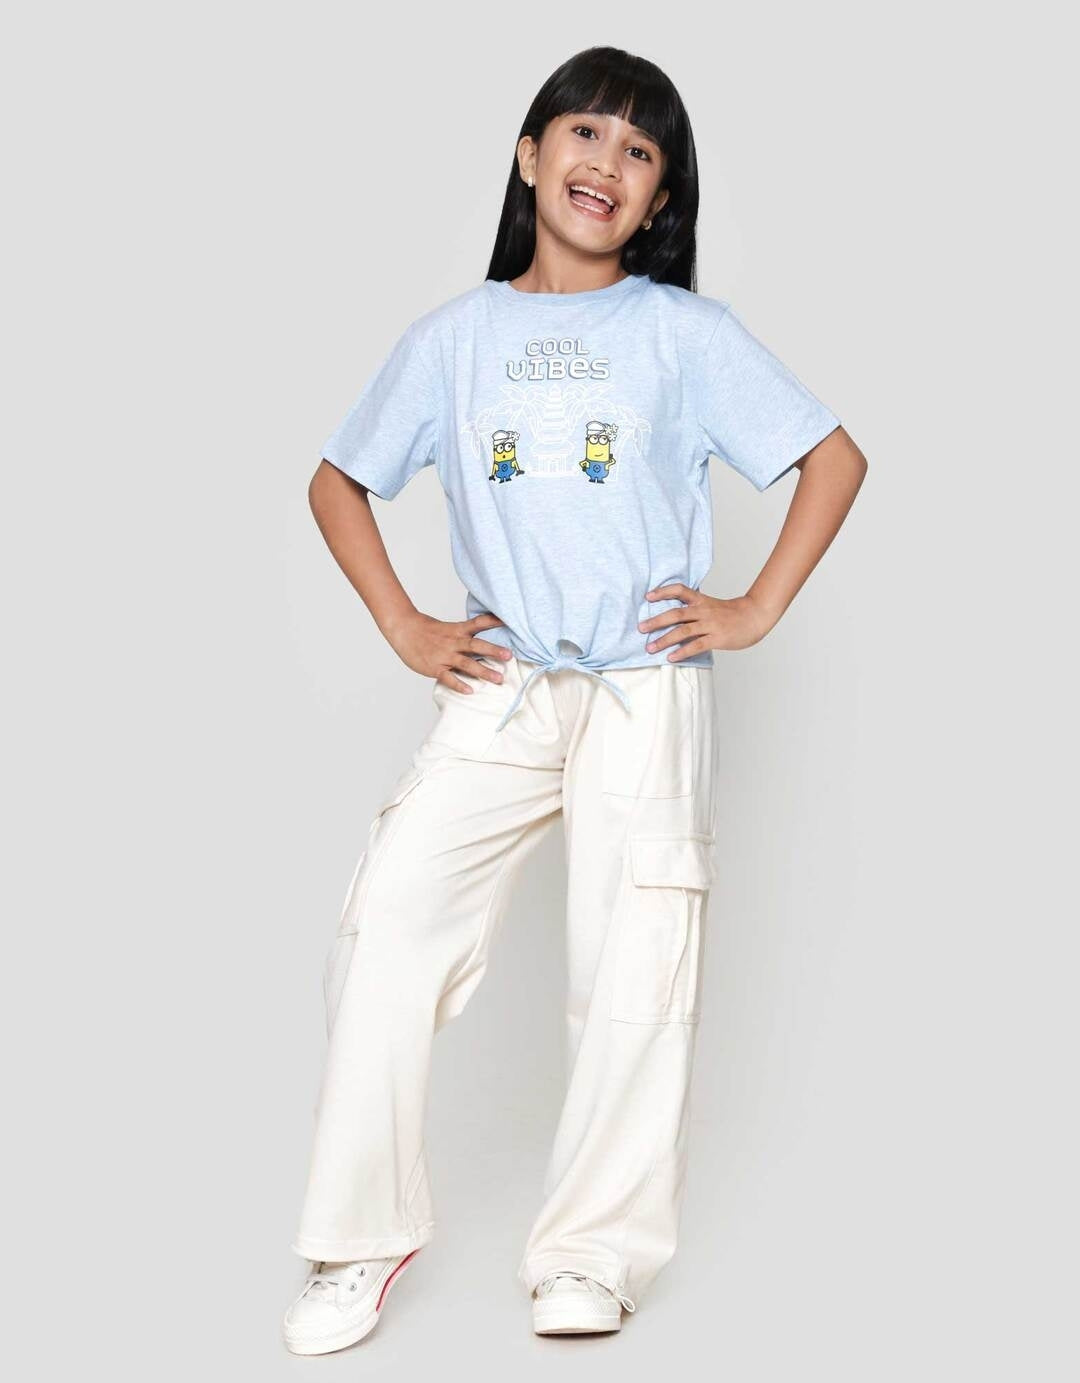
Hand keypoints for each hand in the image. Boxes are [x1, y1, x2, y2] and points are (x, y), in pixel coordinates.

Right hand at [384, 609, 512, 692]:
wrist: (403, 629)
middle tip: (509, 656)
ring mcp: (444, 656)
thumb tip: (482, 642)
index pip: (478, 623)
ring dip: (483, 671)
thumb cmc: (426, 630)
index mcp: (457, 630)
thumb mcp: (448, 628)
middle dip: (494, 651)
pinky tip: (470, 691)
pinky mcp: (434, 668)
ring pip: (466, 664)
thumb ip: (464, 635)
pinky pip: (448, 677)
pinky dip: (459, 684)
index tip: (509, 621)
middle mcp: (453, 642)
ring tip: (498, 678)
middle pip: (476, 645)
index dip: (493, 621)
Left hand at [638, 584, 774, 659]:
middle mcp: (703, 611)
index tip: (648, 596)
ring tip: (650, 648)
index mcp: (701, 600)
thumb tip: (673, 615)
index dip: (663, 592)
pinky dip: (682, 652)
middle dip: (656, 621)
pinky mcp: (717, 638)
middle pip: (676, 613)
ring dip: (664, 640)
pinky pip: (696, 645)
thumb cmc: (732, 613)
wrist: (755, 616)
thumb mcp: (711, 605)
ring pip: (683, 631)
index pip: (680, 590)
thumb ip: (694, 609)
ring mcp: (710, 624)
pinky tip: (671, 657)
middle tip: (640, 628)